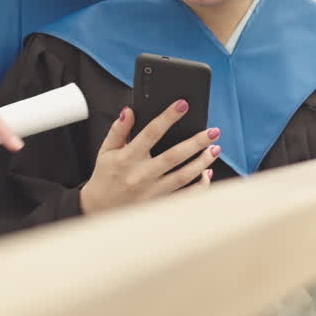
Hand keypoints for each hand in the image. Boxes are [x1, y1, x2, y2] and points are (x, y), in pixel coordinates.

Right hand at [79, 100, 219, 214]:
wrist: (99, 210)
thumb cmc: (105, 176)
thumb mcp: (106, 150)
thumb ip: (118, 130)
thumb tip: (129, 110)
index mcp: (127, 158)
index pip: (151, 132)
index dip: (168, 117)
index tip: (183, 104)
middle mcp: (141, 175)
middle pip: (174, 156)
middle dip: (196, 142)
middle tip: (214, 131)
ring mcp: (152, 192)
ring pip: (183, 176)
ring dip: (202, 163)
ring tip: (216, 149)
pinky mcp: (158, 204)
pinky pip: (184, 196)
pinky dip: (199, 186)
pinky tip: (207, 173)